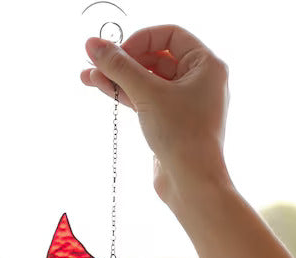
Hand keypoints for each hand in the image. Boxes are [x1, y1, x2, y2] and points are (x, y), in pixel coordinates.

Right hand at [81, 25, 231, 207]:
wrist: (192, 184)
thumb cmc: (183, 136)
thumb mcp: (147, 94)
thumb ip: (119, 66)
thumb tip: (94, 45)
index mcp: (206, 66)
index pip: (170, 35)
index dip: (141, 39)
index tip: (118, 52)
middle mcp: (199, 82)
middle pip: (156, 57)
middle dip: (124, 60)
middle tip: (95, 60)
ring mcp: (185, 104)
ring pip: (147, 81)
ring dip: (119, 77)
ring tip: (88, 76)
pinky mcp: (171, 123)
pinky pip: (146, 100)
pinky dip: (125, 94)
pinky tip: (100, 87)